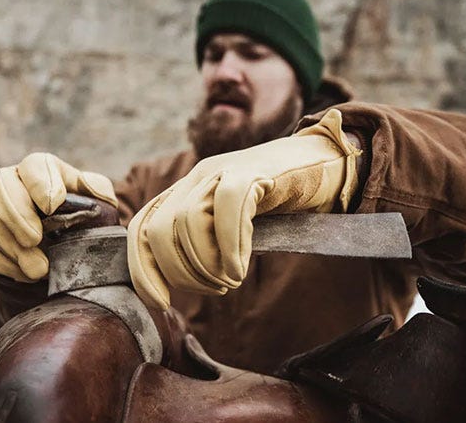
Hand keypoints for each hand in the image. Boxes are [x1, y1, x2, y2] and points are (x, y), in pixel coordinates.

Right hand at [0, 153, 116, 281]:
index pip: (35, 165)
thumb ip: (97, 190)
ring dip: (12, 246)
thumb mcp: (98, 201)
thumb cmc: (81, 217)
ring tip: (39, 268)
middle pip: (0, 185)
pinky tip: (25, 273)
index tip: (52, 205)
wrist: (62, 248)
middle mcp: (11, 183)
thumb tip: (88, 188)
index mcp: (41, 169)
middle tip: (35, 239)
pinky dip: (3, 262)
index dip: (40, 183)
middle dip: (16, 213)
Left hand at [128, 109, 360, 308]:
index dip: (143, 269)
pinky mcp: (252, 170)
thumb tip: (181, 280)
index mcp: (185, 191)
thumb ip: (206, 242)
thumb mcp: (233, 225)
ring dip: (207, 264)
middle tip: (216, 288)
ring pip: (187, 221)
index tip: (161, 302)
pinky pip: (227, 205)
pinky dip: (230, 244)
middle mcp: (196, 177)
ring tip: (232, 278)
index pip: (140, 228)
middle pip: (158, 231)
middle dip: (181, 273)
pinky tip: (241, 267)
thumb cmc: (280, 202)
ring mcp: (222, 170)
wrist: (325, 163)